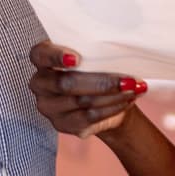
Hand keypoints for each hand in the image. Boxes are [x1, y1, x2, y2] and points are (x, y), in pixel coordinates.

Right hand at [27, 41, 145, 137]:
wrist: (101, 95)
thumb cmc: (93, 67)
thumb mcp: (91, 53)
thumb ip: (93, 50)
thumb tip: (119, 51)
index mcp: (42, 59)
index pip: (41, 55)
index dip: (56, 57)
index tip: (76, 59)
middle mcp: (40, 84)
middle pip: (66, 84)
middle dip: (101, 82)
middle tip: (128, 80)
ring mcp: (49, 107)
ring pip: (81, 102)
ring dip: (113, 96)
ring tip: (134, 89)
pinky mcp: (62, 124)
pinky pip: (89, 117)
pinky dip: (112, 108)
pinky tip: (127, 101)